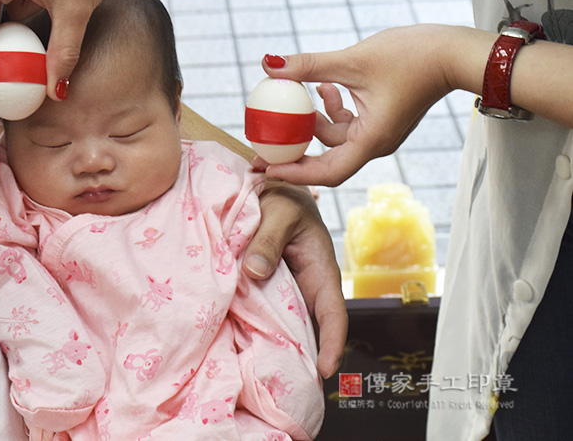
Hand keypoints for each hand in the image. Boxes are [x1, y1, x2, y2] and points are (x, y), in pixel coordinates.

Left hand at [242, 181, 346, 378]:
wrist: (269, 186)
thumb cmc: (282, 196)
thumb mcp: (278, 212)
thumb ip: (266, 240)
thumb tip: (253, 272)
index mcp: (321, 268)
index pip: (333, 313)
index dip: (332, 343)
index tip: (324, 370)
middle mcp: (308, 285)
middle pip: (311, 327)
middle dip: (304, 356)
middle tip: (289, 387)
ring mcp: (288, 287)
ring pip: (288, 322)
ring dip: (280, 344)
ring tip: (264, 374)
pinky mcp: (268, 286)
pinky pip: (266, 310)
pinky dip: (259, 325)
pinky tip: (242, 342)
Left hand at [256, 25, 457, 186]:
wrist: (454, 51)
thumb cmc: (412, 56)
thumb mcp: (352, 60)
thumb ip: (308, 66)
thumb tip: (268, 64)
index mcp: (371, 140)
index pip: (327, 172)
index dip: (295, 174)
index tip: (267, 169)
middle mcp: (375, 143)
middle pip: (327, 159)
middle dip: (296, 151)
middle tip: (266, 147)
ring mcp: (379, 132)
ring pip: (337, 136)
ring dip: (315, 119)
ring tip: (301, 95)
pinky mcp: (382, 119)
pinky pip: (349, 123)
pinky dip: (332, 109)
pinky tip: (323, 87)